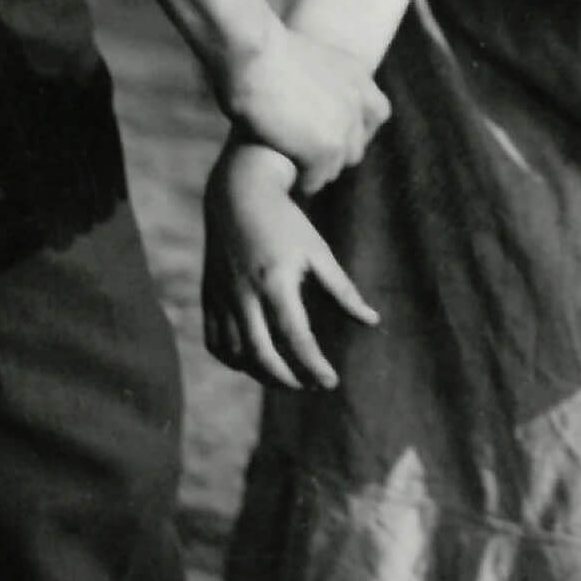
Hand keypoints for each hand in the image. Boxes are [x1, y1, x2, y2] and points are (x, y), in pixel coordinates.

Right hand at [201, 140, 376, 389]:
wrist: (237, 194)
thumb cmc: (285, 223)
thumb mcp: (317, 251)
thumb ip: (343, 290)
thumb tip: (372, 322)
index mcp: (276, 281)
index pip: (295, 337)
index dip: (314, 365)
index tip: (331, 382)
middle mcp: (245, 293)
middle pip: (262, 355)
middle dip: (287, 380)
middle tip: (310, 386)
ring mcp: (222, 297)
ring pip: (237, 354)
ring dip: (261, 374)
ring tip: (287, 379)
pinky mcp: (208, 297)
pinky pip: (215, 342)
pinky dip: (234, 361)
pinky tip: (254, 363)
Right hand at [224, 21, 387, 193]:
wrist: (251, 54)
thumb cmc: (258, 50)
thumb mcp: (304, 58)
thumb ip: (317, 80)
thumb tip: (304, 100)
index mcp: (355, 74)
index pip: (377, 113)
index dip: (354, 128)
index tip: (331, 134)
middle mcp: (357, 101)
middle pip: (355, 147)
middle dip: (332, 153)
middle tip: (304, 154)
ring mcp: (344, 126)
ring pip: (336, 167)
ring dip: (314, 168)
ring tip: (289, 164)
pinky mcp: (326, 148)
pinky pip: (315, 180)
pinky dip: (299, 180)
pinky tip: (281, 172)